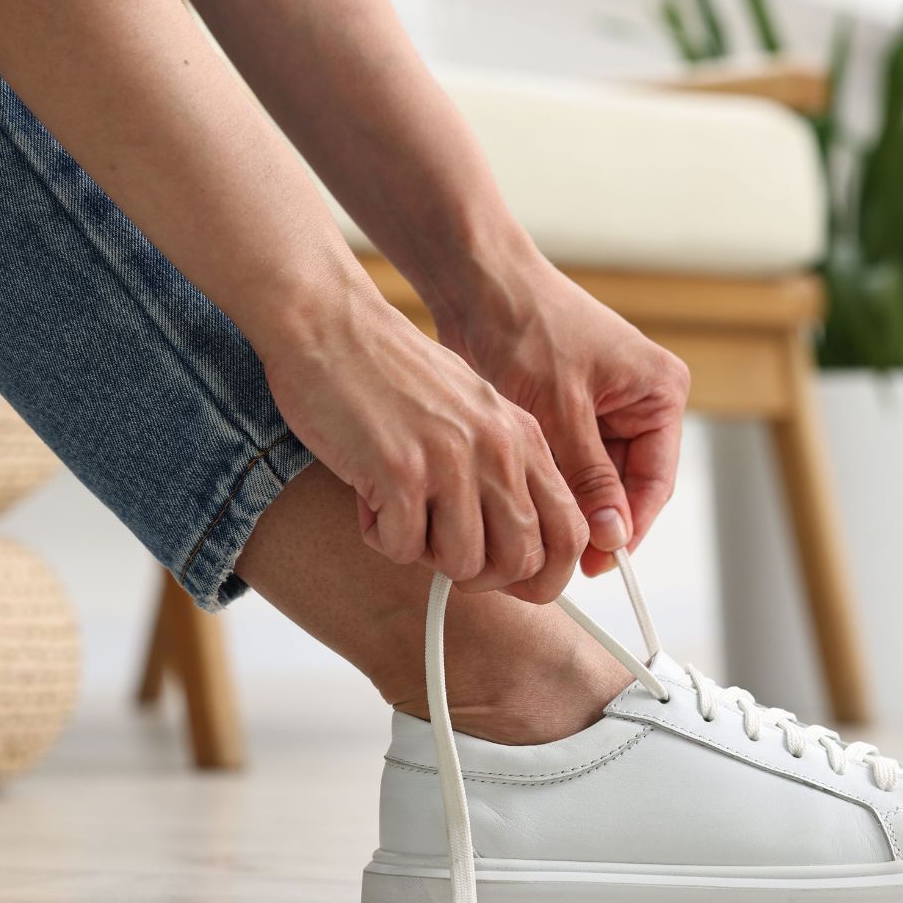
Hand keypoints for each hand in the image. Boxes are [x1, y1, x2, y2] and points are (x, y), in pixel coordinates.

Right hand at [262, 295, 586, 601]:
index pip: (572, 533)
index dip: (542, 573)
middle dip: (481, 577)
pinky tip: (368, 496)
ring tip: (400, 511)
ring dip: (425, 555)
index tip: (503, 575)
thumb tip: (518, 548)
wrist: (330, 325)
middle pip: (523, 562)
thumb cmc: (390, 373)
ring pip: (464, 565)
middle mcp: (499, 449)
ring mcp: (453, 461)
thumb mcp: (472, 412)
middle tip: (441, 551)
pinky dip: (381, 537)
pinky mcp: (401, 471)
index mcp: (525, 437)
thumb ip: (502, 469)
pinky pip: (404, 549)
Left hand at [437, 252, 690, 578]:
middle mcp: (638, 401)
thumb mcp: (560, 410)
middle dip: (590, 517)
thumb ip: (589, 477)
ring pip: (590, 479)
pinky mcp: (566, 409)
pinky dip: (544, 480)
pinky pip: (564, 462)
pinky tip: (519, 497)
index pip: (654, 483)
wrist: (476, 283)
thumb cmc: (525, 327)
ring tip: (531, 523)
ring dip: (563, 501)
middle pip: (623, 486)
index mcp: (659, 392)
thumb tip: (613, 537)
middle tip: (554, 554)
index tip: (595, 564)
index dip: (626, 529)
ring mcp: (602, 407)